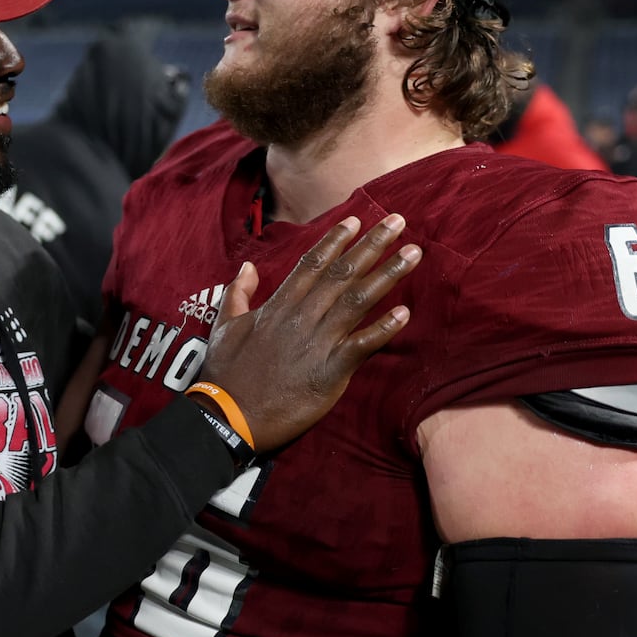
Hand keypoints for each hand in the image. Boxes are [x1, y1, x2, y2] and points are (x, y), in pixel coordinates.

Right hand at [197, 214, 418, 452]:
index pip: (312, 263)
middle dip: (372, 244)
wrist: (229, 416)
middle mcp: (302, 316)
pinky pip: (362, 346)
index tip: (357, 219)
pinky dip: (384, 329)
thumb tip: (246, 267)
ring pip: (358, 300)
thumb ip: (238, 293)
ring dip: (388, 275)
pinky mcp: (330, 372)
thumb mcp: (224, 326)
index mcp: (279, 305)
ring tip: (413, 253)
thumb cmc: (226, 374)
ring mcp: (318, 342)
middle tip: (398, 221)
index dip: (336, 240)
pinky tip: (406, 313)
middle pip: (343, 272)